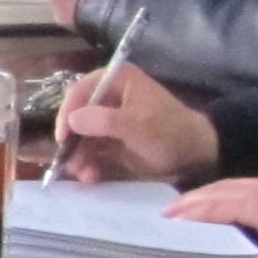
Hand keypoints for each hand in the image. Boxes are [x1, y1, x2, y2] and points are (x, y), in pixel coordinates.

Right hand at [52, 65, 215, 183]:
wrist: (194, 154)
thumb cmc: (170, 132)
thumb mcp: (138, 125)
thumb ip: (104, 121)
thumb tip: (72, 120)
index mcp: (115, 80)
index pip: (79, 92)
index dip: (67, 114)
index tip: (63, 138)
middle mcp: (108, 96)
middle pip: (76, 116)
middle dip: (73, 142)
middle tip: (72, 164)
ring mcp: (108, 119)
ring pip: (80, 136)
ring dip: (80, 157)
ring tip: (87, 176)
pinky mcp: (110, 139)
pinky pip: (90, 150)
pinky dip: (89, 163)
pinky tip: (93, 177)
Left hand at [172, 173, 257, 248]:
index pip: (246, 188)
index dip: (222, 193)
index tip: (202, 201)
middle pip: (227, 186)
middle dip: (200, 195)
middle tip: (174, 206)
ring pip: (220, 193)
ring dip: (193, 203)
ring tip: (171, 213)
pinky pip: (223, 207)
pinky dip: (201, 211)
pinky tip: (183, 218)